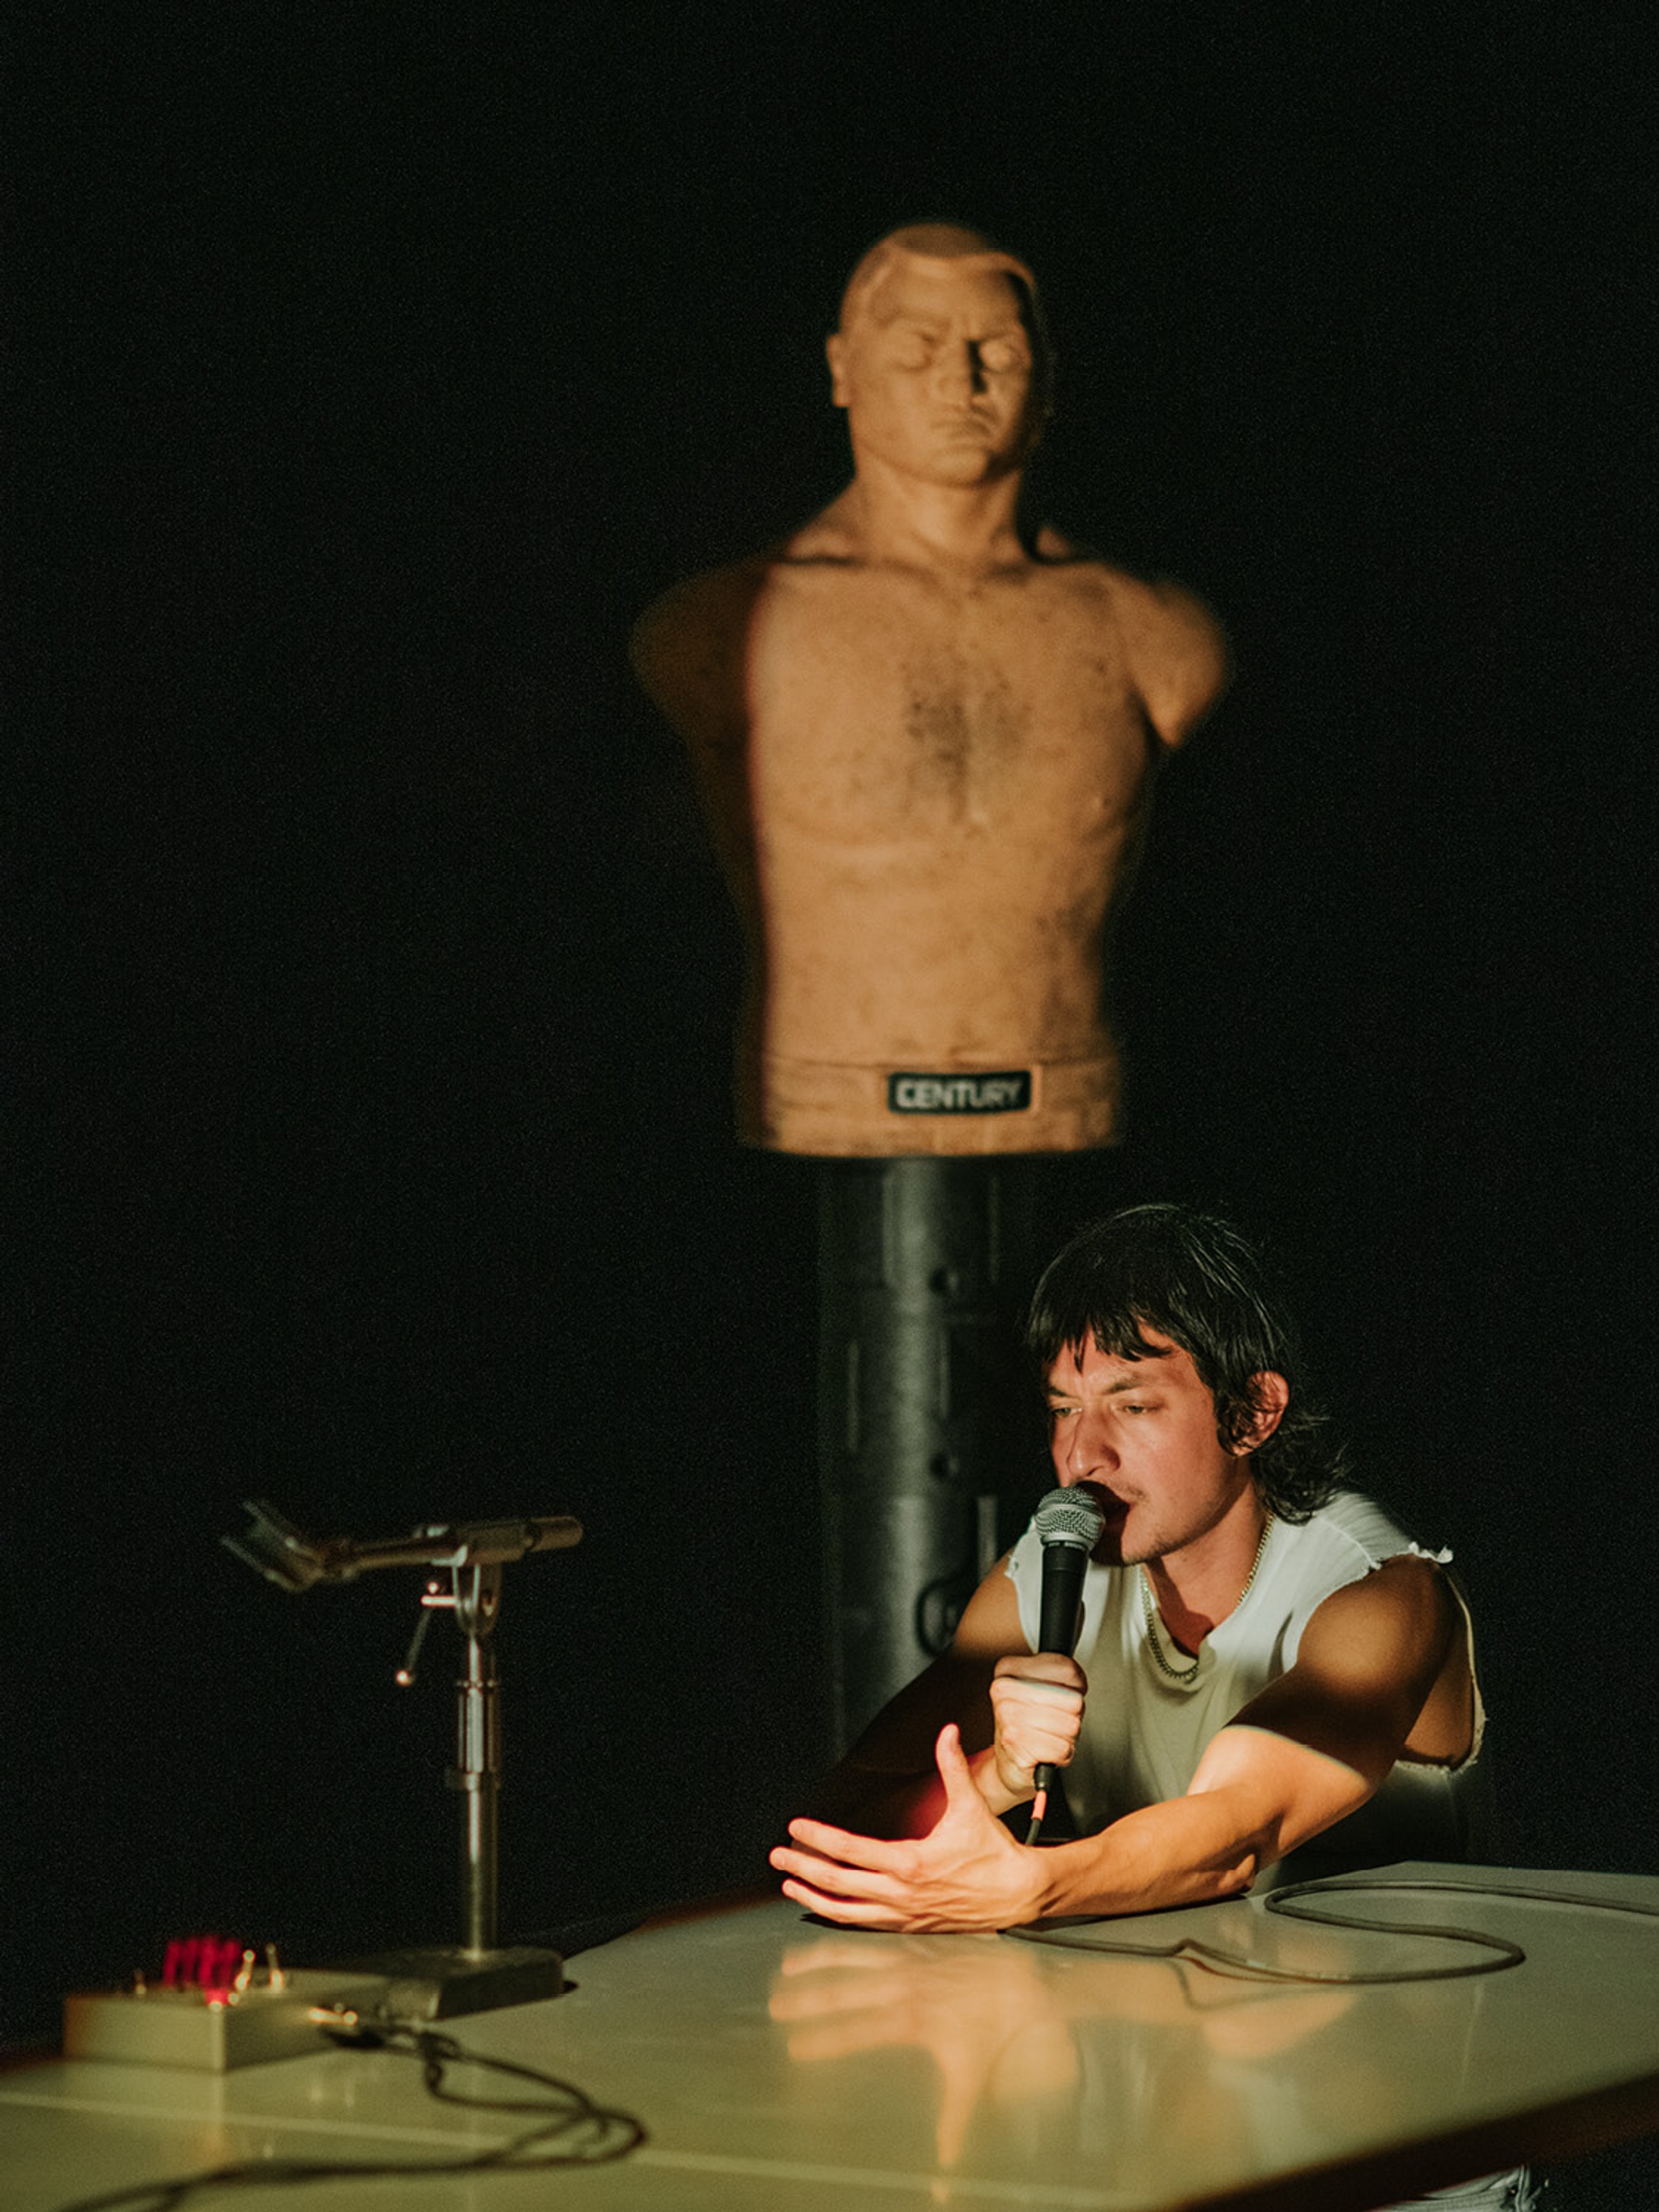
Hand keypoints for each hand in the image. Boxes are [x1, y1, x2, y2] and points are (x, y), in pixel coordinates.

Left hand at [770, 1724, 1050, 1931]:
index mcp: (910, 1862)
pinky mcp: (910, 1926)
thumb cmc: (994, 1852)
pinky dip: (839, 1916)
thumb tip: (946, 1731)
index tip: (796, 1827)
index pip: (850, 1849)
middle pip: (838, 1882)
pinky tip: (825, 1908)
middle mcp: (901, 1893)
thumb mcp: (971, 1806)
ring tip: (790, 1885)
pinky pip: (865, 1924)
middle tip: (777, 1856)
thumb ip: (952, 1767)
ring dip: (814, 1897)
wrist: (1018, 1894)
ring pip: (846, 1911)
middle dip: (803, 1868)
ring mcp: (903, 1914)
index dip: (818, 1837)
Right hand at [984, 1653, 1084, 1809]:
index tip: (1061, 1696)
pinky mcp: (1017, 1747)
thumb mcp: (1042, 1688)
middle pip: (1073, 1700)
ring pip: (1071, 1725)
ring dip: (1067, 1737)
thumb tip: (1078, 1682)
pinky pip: (1063, 1749)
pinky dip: (1062, 1755)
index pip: (1067, 1668)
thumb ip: (1064, 1675)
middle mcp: (1004, 1692)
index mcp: (1009, 1670)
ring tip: (1049, 1736)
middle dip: (1072, 1716)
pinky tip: (1047, 1752)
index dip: (1075, 1687)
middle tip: (1054, 1721)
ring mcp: (1009, 1719)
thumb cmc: (1028, 1725)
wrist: (1008, 1764)